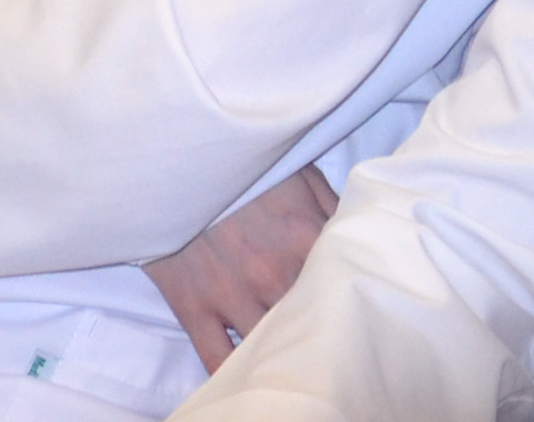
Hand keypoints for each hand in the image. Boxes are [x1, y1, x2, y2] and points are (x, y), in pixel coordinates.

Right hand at [146, 164, 339, 369]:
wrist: (172, 160)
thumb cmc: (242, 165)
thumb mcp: (300, 171)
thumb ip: (334, 209)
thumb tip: (360, 236)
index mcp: (305, 239)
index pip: (343, 286)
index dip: (349, 298)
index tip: (352, 305)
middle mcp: (274, 275)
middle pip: (309, 323)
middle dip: (319, 330)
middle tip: (323, 336)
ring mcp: (232, 296)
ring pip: (268, 347)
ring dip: (280, 352)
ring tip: (288, 355)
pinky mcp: (194, 308)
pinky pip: (218, 360)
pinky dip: (236, 373)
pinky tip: (248, 372)